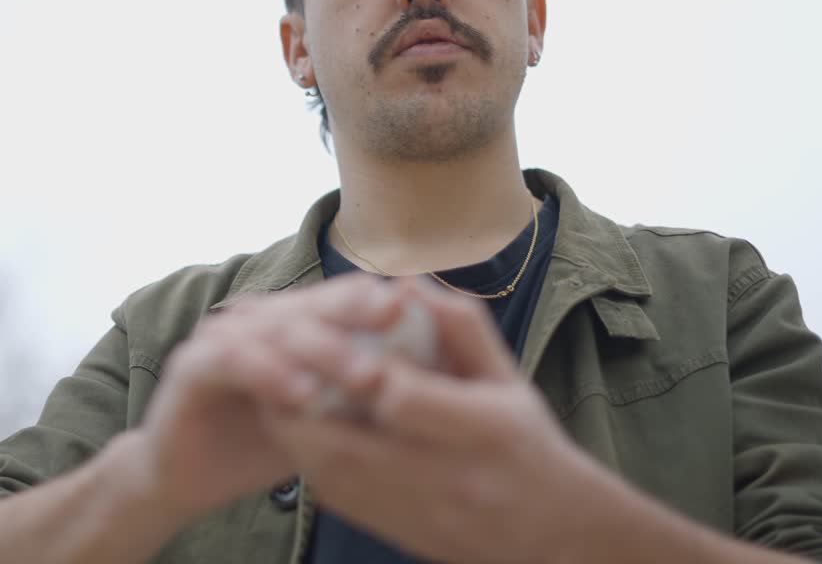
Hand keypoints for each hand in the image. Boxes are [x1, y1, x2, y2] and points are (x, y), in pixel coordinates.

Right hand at [130, 273, 404, 523]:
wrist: (186, 478)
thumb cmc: (260, 445)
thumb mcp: (323, 418)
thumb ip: (359, 393)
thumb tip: (434, 383)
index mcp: (288, 322)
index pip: (338, 298)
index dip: (377, 299)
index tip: (419, 308)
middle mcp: (254, 319)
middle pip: (313, 305)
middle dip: (358, 314)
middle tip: (399, 321)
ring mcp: (220, 337)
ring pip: (279, 329)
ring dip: (324, 350)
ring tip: (365, 375)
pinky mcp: (190, 366)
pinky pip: (234, 361)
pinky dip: (271, 374)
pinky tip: (304, 396)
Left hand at [265, 277, 607, 563]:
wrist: (549, 537)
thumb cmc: (527, 443)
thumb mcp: (509, 378)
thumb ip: (462, 328)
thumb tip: (407, 284)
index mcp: (485, 430)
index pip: (402, 397)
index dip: (357, 368)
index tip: (327, 334)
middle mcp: (449, 477)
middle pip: (350, 441)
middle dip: (302, 399)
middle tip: (272, 359)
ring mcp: (419, 511)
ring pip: (332, 474)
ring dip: (293, 431)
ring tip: (273, 388)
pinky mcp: (394, 532)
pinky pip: (336, 497)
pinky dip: (308, 459)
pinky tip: (299, 428)